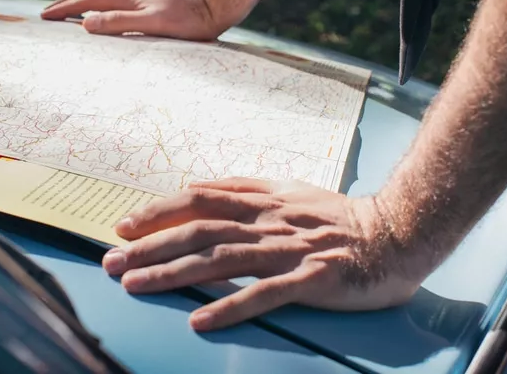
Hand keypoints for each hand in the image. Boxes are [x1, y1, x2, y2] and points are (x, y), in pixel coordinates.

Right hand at [41, 0, 223, 40]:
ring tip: (69, 9)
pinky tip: (105, 10)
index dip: (64, 9)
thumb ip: (119, 23)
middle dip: (66, 2)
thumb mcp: (152, 24)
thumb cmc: (187, 21)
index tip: (43, 17)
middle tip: (47, 12)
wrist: (214, 8)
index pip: (86, 1)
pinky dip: (99, 2)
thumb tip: (85, 24)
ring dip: (81, 0)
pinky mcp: (149, 0)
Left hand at [102, 178, 419, 330]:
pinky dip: (230, 306)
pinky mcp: (310, 278)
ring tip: (136, 284)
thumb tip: (198, 186)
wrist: (395, 232)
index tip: (123, 226)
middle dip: (150, 246)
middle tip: (111, 262)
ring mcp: (288, 251)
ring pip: (220, 260)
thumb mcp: (288, 189)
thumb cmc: (339, 216)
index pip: (199, 201)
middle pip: (199, 231)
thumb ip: (245, 188)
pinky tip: (199, 320)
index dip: (158, 212)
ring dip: (173, 273)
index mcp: (262, 200)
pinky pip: (264, 294)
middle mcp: (268, 222)